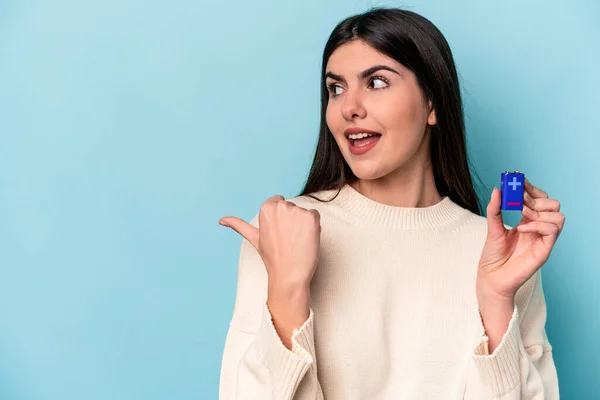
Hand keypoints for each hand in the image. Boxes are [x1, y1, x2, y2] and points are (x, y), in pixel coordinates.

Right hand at [219, 195, 321, 290]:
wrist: (289, 275)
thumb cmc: (272, 258)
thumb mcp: (254, 238)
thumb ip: (239, 225)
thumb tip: (221, 220)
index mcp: (266, 208)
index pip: (279, 202)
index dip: (281, 219)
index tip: (279, 233)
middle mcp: (281, 206)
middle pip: (292, 207)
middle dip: (292, 220)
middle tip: (288, 239)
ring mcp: (297, 211)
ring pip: (304, 213)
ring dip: (304, 225)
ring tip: (296, 241)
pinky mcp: (312, 217)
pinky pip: (315, 217)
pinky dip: (314, 228)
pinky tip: (306, 240)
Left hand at [477, 178, 564, 302]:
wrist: (491, 277)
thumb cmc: (493, 255)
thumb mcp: (492, 227)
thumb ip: (495, 209)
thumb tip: (497, 189)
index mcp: (527, 221)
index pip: (539, 199)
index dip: (531, 188)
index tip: (518, 181)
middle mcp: (537, 229)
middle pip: (553, 204)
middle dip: (536, 198)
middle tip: (519, 202)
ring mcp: (542, 239)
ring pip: (558, 215)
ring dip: (539, 211)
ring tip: (521, 216)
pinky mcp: (544, 250)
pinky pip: (553, 230)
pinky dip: (538, 225)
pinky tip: (522, 228)